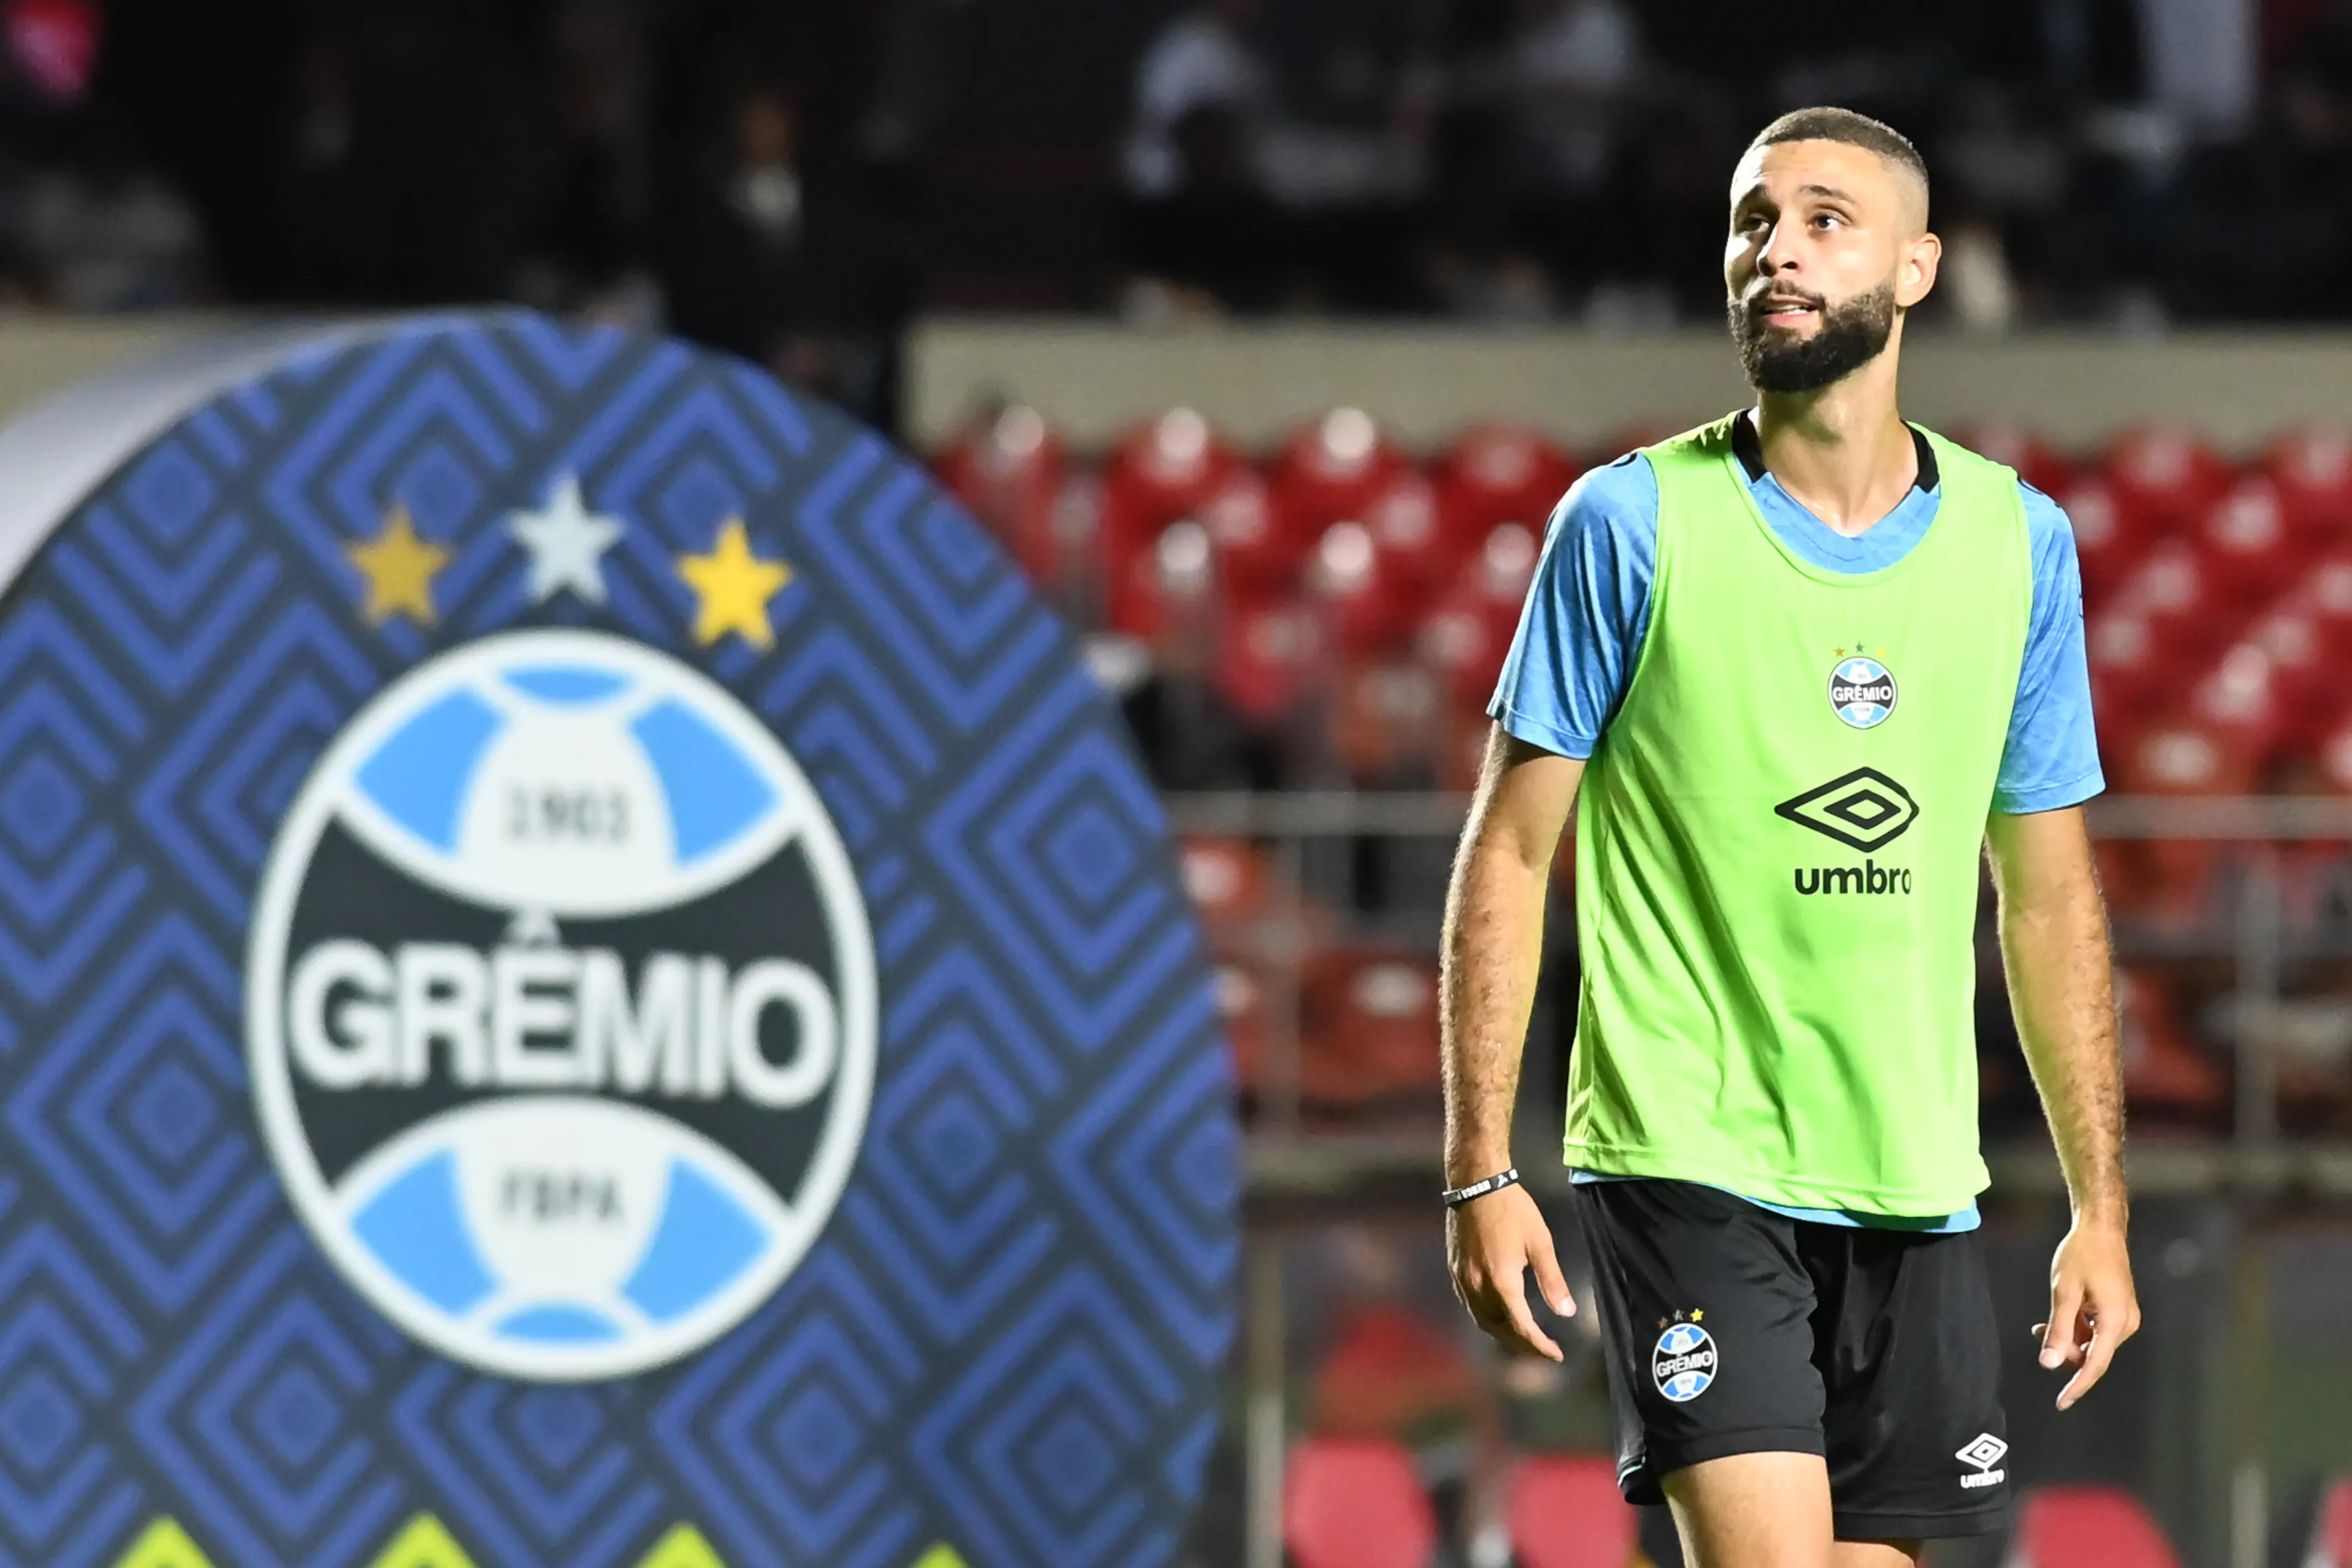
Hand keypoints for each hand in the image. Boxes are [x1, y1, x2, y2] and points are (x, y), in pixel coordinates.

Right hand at [1446, 1182, 1574, 1360]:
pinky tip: (1499, 1314)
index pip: (1521, 1327)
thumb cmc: (1513, 1209)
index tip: (1557, 1354)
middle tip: (1544, 1350)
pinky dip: (1487, 1318)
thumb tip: (1566, 1312)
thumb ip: (1552, 1280)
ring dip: (1503, 1334)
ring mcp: (1462, 1279)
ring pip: (1481, 1320)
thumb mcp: (1540, 1243)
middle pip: (1499, 1330)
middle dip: (1522, 1345)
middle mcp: (1477, 1286)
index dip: (1539, 1345)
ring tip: (1524, 1338)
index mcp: (1502, 1281)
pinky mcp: (1455, 1270)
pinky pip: (1470, 1305)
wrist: (1476, 1183)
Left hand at [2033, 1216, 2139, 1409]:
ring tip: (2045, 1322)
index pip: (2095, 1365)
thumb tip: (2050, 1363)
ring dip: (2069, 1337)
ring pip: (2092, 1342)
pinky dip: (2077, 1327)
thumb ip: (2058, 1330)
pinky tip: (2060, 1317)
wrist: (2101, 1228)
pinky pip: (2096, 1329)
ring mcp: (2124, 1317)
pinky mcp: (2119, 1309)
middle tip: (2040, 1330)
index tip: (2061, 1403)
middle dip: (2066, 1349)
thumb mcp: (2064, 1292)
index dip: (2076, 1386)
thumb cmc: (2082, 1255)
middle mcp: (2125, 1324)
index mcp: (2114, 1321)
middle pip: (2092, 1353)